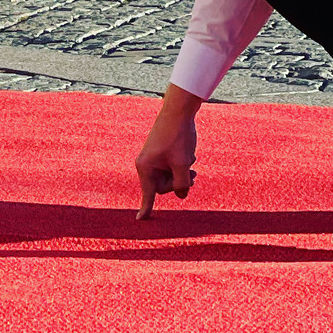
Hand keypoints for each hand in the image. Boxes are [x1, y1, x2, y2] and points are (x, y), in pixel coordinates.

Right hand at [135, 83, 203, 219]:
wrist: (178, 111)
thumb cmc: (178, 136)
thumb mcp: (183, 164)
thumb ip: (182, 184)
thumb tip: (182, 195)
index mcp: (146, 167)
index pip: (148, 194)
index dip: (146, 209)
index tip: (140, 221)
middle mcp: (146, 164)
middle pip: (163, 186)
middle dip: (178, 182)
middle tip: (192, 173)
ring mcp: (153, 158)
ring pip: (169, 177)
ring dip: (182, 173)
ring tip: (191, 161)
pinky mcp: (160, 153)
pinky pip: (171, 167)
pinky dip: (181, 164)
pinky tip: (188, 154)